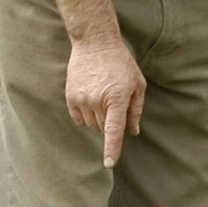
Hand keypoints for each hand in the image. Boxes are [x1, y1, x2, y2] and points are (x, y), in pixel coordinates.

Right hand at [65, 39, 145, 166]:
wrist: (95, 43)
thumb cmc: (120, 63)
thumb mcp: (137, 84)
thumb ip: (136, 110)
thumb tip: (133, 132)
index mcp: (117, 98)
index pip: (113, 131)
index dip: (112, 149)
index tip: (109, 163)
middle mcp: (98, 100)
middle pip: (104, 128)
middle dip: (111, 122)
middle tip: (114, 102)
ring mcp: (82, 98)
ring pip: (91, 125)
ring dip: (98, 119)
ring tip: (102, 97)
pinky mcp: (71, 96)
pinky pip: (79, 118)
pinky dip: (86, 115)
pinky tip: (91, 99)